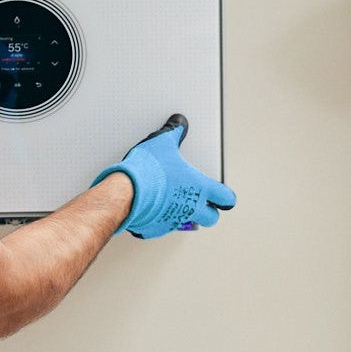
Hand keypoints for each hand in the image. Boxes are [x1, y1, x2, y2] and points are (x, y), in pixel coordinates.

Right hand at [93, 114, 236, 239]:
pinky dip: (157, 219)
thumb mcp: (163, 142)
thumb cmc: (148, 169)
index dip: (225, 197)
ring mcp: (173, 221)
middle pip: (211, 218)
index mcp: (200, 187)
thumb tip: (179, 123)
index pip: (226, 198)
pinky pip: (161, 226)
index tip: (223, 196)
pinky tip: (149, 208)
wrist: (124, 192)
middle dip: (208, 212)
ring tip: (168, 202)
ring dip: (181, 214)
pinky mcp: (155, 228)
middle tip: (200, 203)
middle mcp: (191, 207)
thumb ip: (174, 132)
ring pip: (186, 223)